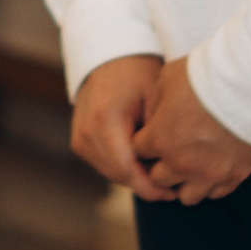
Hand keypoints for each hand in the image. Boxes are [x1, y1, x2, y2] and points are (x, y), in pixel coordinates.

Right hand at [70, 55, 166, 199]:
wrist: (108, 57)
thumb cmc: (137, 73)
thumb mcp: (154, 99)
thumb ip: (157, 136)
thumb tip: (168, 171)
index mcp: (106, 120)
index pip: (127, 170)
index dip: (150, 187)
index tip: (172, 192)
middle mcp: (87, 131)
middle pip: (118, 176)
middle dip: (145, 185)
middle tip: (171, 186)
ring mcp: (79, 137)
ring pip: (110, 173)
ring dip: (134, 177)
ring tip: (159, 172)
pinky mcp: (78, 141)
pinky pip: (103, 165)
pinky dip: (122, 167)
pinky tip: (141, 160)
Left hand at [132, 57, 250, 204]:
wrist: (249, 84)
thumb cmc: (205, 77)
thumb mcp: (167, 78)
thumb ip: (155, 103)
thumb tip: (154, 115)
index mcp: (159, 139)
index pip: (138, 151)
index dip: (144, 141)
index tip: (153, 134)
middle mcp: (180, 163)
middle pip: (158, 180)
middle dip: (160, 166)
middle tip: (171, 151)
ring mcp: (208, 174)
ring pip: (186, 196)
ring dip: (185, 182)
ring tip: (192, 165)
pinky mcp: (234, 176)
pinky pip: (216, 193)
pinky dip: (211, 184)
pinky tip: (214, 167)